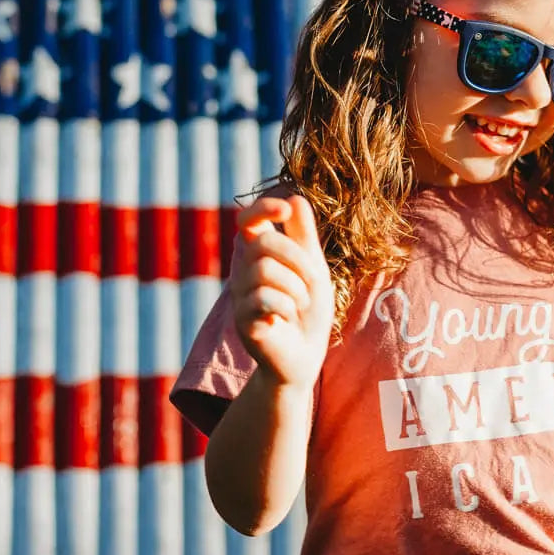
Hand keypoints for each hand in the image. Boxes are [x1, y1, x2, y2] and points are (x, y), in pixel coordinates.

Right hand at [230, 195, 334, 389]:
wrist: (305, 356)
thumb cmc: (308, 311)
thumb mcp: (312, 267)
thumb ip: (303, 236)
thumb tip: (295, 198)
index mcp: (260, 257)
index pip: (248, 220)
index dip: (262, 208)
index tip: (285, 210)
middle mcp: (243, 273)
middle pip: (265, 243)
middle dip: (298, 259)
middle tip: (311, 284)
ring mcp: (240, 298)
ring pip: (264, 270)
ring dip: (296, 287)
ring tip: (300, 305)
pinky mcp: (242, 322)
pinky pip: (263, 299)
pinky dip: (286, 307)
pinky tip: (286, 319)